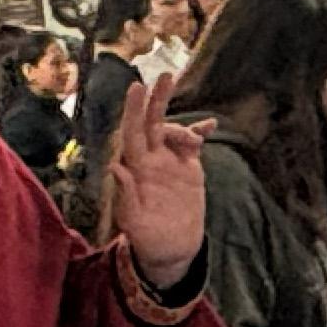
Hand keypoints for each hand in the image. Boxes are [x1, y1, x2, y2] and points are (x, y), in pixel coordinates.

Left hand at [111, 76, 205, 286]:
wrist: (172, 251)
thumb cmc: (148, 241)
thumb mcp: (134, 223)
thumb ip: (126, 196)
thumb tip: (115, 167)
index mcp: (136, 170)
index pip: (132, 134)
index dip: (134, 111)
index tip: (137, 88)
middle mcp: (150, 161)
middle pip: (152, 123)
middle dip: (157, 99)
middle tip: (165, 76)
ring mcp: (169, 163)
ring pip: (173, 131)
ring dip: (184, 128)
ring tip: (195, 144)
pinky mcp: (188, 169)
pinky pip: (193, 145)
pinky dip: (200, 133)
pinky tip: (211, 126)